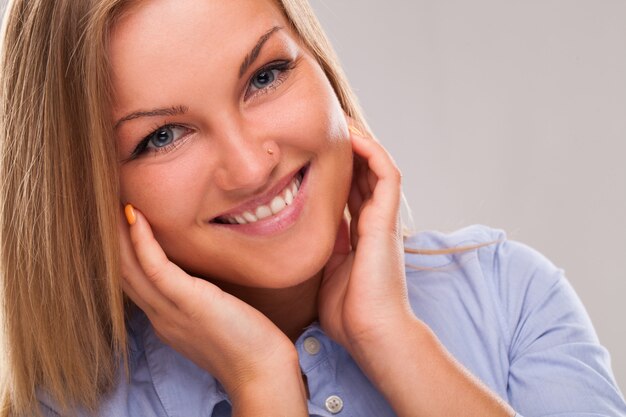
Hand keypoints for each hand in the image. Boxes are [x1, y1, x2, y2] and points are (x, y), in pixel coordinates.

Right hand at [119, 207, 306, 413]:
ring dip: (117, 234)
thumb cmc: (247, 343)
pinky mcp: (188, 302)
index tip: (116, 223)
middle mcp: (159, 315)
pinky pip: (155, 267)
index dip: (120, 252)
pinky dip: (141, 240)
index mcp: (164, 319)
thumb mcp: (213, 319)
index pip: (131, 283)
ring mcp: (169, 311)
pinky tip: (133, 215)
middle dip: (110, 240)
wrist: (262, 371)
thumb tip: (200, 278)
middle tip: (102, 204)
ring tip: (110, 201)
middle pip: (121, 273)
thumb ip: (197, 300)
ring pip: (129, 268)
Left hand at [318, 122, 413, 357]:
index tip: (313, 151)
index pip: (349, 192)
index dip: (336, 170)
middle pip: (362, 173)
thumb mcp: (326, 273)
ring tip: (338, 121)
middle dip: (345, 149)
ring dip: (360, 142)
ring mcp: (384, 219)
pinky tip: (352, 136)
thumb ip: (322, 250)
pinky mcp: (388, 218)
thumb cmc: (348, 313)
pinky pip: (386, 173)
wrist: (370, 332)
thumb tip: (305, 235)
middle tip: (323, 126)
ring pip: (377, 166)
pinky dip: (372, 152)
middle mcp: (374, 222)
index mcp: (360, 235)